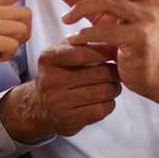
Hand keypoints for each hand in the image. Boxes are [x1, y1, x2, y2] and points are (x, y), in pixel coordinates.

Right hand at [0, 43, 120, 141]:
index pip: (82, 53)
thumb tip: (112, 38)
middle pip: (98, 73)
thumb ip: (81, 42)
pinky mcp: (69, 119)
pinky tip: (106, 99)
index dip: (104, 52)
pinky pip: (101, 109)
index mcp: (47, 58)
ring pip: (103, 91)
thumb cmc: (58, 74)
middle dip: (113, 71)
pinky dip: (110, 103)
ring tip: (114, 84)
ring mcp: (59, 101)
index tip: (116, 51)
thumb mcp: (61, 53)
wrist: (40, 106)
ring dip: (115, 88)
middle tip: (118, 70)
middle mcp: (50, 79)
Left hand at [61, 0, 158, 113]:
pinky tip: (74, 39)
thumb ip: (87, 1)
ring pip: (108, 2)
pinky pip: (106, 31)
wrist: (157, 75)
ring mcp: (147, 18)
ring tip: (66, 18)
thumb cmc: (132, 43)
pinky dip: (86, 33)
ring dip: (80, 8)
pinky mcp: (140, 38)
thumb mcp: (108, 19)